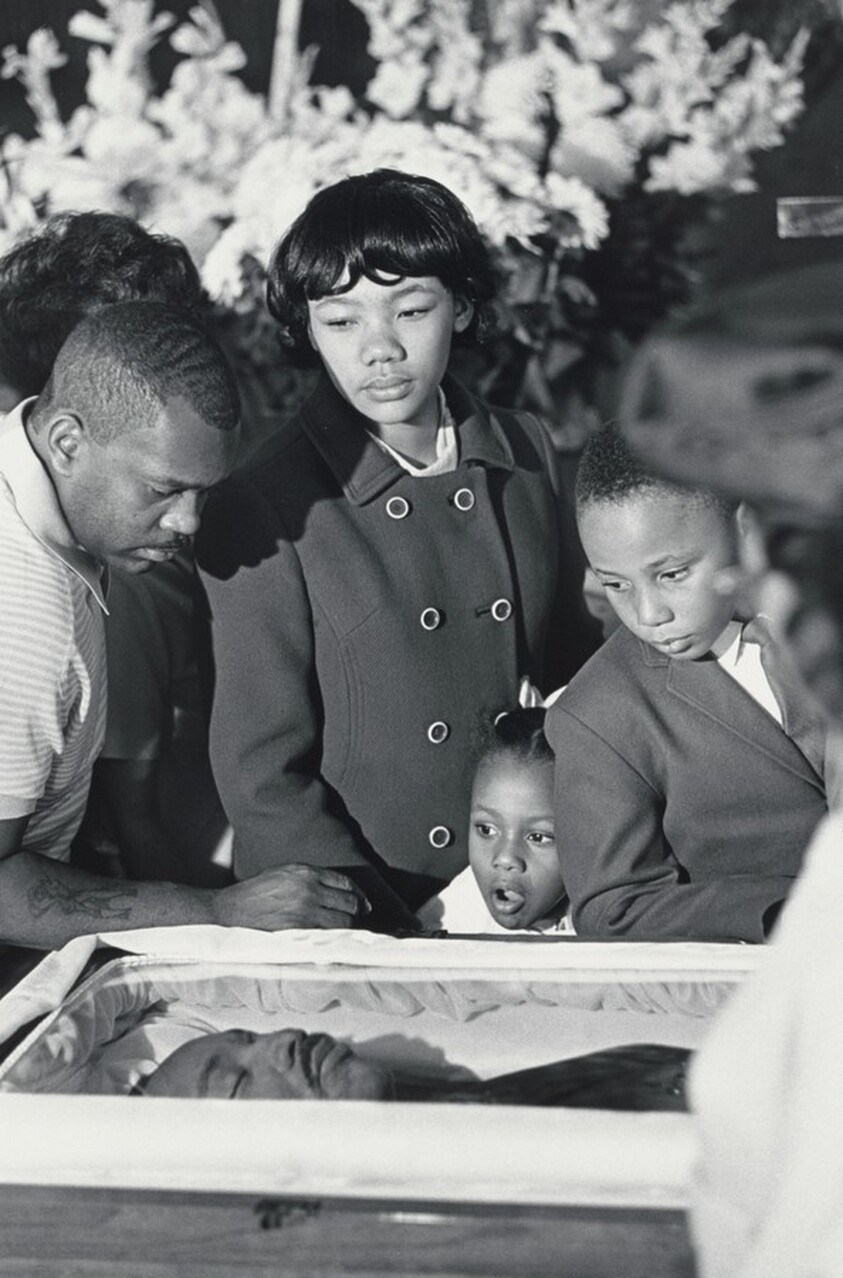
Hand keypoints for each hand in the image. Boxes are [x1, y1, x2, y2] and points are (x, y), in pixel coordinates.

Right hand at [212, 864, 367, 929]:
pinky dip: (333, 941)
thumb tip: (335, 892)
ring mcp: (305, 911)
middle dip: (355, 913)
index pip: (345, 883)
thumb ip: (309, 879)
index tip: (363, 905)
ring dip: (346, 929)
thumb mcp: (283, 874)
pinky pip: (327, 937)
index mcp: (306, 872)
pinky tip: (333, 943)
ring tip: (343, 933)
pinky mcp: (298, 931)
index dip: (358, 895)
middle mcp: (309, 889)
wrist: (229, 911)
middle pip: (349, 903)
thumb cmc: (254, 893)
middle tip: (356, 921)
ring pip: (342, 922)